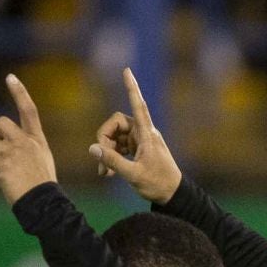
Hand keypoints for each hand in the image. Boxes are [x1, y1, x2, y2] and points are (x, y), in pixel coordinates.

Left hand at [0, 74, 57, 203]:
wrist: (45, 205)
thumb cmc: (41, 188)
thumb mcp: (39, 163)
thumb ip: (23, 150)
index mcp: (37, 141)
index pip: (29, 111)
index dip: (20, 93)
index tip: (10, 77)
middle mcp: (26, 142)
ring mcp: (15, 153)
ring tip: (0, 175)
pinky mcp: (4, 164)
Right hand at [90, 67, 181, 204]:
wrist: (174, 196)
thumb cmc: (159, 184)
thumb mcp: (133, 174)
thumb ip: (112, 161)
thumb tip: (93, 148)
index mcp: (147, 134)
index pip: (138, 105)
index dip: (132, 88)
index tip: (127, 70)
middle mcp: (144, 133)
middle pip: (116, 124)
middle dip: (105, 140)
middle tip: (102, 161)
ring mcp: (140, 141)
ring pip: (115, 137)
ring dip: (107, 152)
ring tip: (105, 173)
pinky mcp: (138, 149)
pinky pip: (119, 146)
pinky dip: (112, 157)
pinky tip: (109, 173)